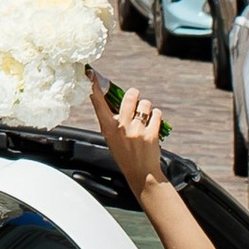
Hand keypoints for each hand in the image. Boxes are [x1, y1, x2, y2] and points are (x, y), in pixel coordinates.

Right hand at [96, 77, 167, 200]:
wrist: (142, 173)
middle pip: (129, 97)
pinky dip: (156, 115)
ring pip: (145, 104)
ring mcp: (137, 130)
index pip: (99, 103)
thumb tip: (113, 100)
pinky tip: (153, 121)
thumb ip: (111, 121)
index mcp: (108, 128)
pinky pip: (156, 113)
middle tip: (134, 96)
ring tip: (145, 115)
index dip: (95, 87)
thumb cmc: (125, 154)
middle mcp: (122, 127)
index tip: (92, 75)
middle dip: (133, 93)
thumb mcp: (111, 139)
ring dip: (146, 106)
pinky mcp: (152, 134)